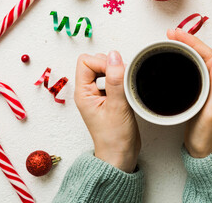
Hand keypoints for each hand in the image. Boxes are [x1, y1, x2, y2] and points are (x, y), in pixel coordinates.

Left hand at [74, 51, 140, 172]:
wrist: (121, 155)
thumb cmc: (114, 138)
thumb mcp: (116, 107)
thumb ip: (115, 80)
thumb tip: (114, 55)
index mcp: (83, 93)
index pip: (86, 61)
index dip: (102, 63)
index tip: (117, 73)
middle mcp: (89, 92)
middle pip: (96, 62)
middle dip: (111, 66)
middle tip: (122, 81)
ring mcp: (99, 95)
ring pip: (106, 70)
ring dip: (118, 73)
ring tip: (125, 87)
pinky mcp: (110, 98)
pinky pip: (115, 80)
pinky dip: (123, 81)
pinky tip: (128, 91)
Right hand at [167, 29, 211, 157]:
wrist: (207, 154)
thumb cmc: (210, 137)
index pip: (210, 56)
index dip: (193, 43)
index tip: (177, 34)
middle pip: (205, 55)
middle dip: (189, 42)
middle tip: (171, 34)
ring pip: (200, 62)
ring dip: (187, 49)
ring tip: (173, 41)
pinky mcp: (204, 93)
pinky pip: (196, 71)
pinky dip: (186, 61)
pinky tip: (179, 59)